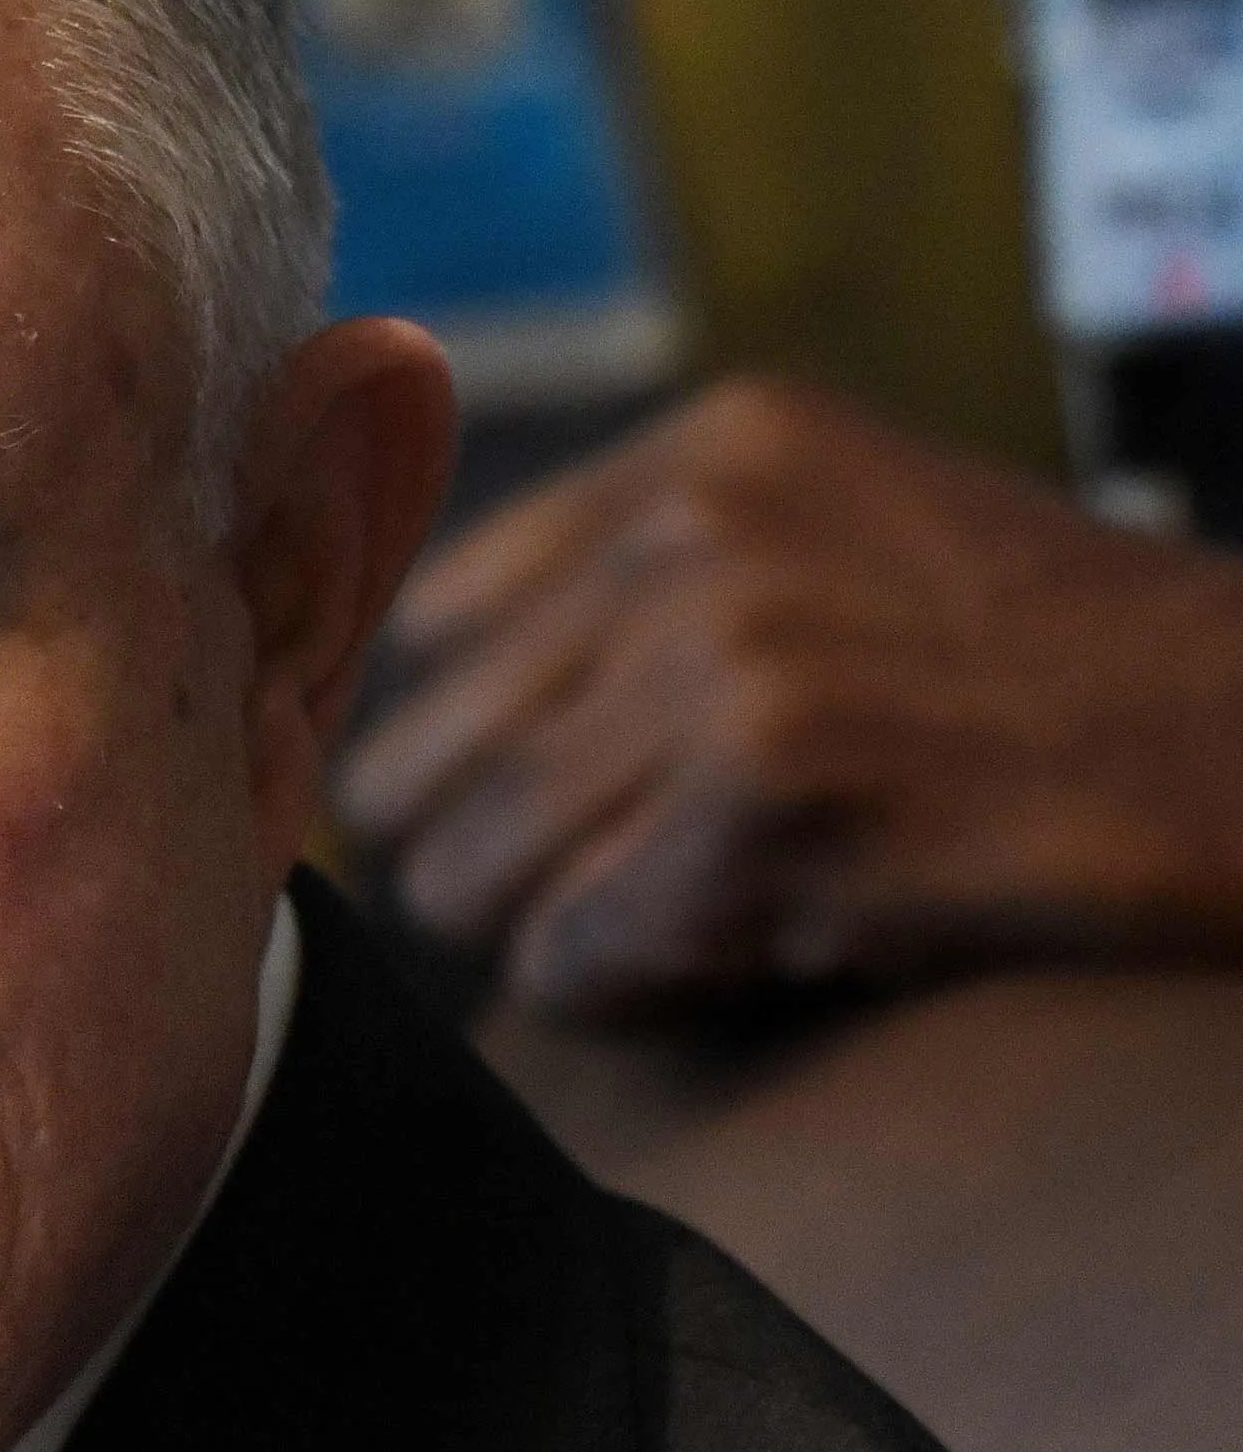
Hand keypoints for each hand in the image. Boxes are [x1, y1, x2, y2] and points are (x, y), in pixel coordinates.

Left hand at [336, 379, 1242, 1016]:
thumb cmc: (1053, 681)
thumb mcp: (845, 540)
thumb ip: (641, 582)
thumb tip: (399, 719)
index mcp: (702, 455)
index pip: (428, 629)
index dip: (477, 749)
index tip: (553, 806)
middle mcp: (692, 531)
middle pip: (416, 763)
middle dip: (490, 860)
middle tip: (607, 897)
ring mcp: (728, 654)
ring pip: (469, 874)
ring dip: (557, 936)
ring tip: (693, 929)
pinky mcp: (771, 797)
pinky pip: (571, 955)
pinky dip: (628, 996)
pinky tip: (743, 968)